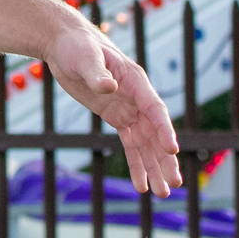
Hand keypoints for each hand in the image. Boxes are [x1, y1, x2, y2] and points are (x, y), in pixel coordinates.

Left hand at [44, 20, 181, 196]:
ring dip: (155, 168)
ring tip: (163, 194)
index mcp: (135, 81)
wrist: (64, 44)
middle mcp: (137, 98)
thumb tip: (107, 87)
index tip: (172, 149)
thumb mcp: (84, 57)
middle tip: (174, 184)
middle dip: (165, 160)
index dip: (164, 130)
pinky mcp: (116, 117)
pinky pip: (131, 145)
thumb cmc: (76, 46)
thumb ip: (96, 73)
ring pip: (146, 144)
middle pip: (156, 133)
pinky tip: (142, 185)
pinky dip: (136, 164)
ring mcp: (128, 109)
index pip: (154, 109)